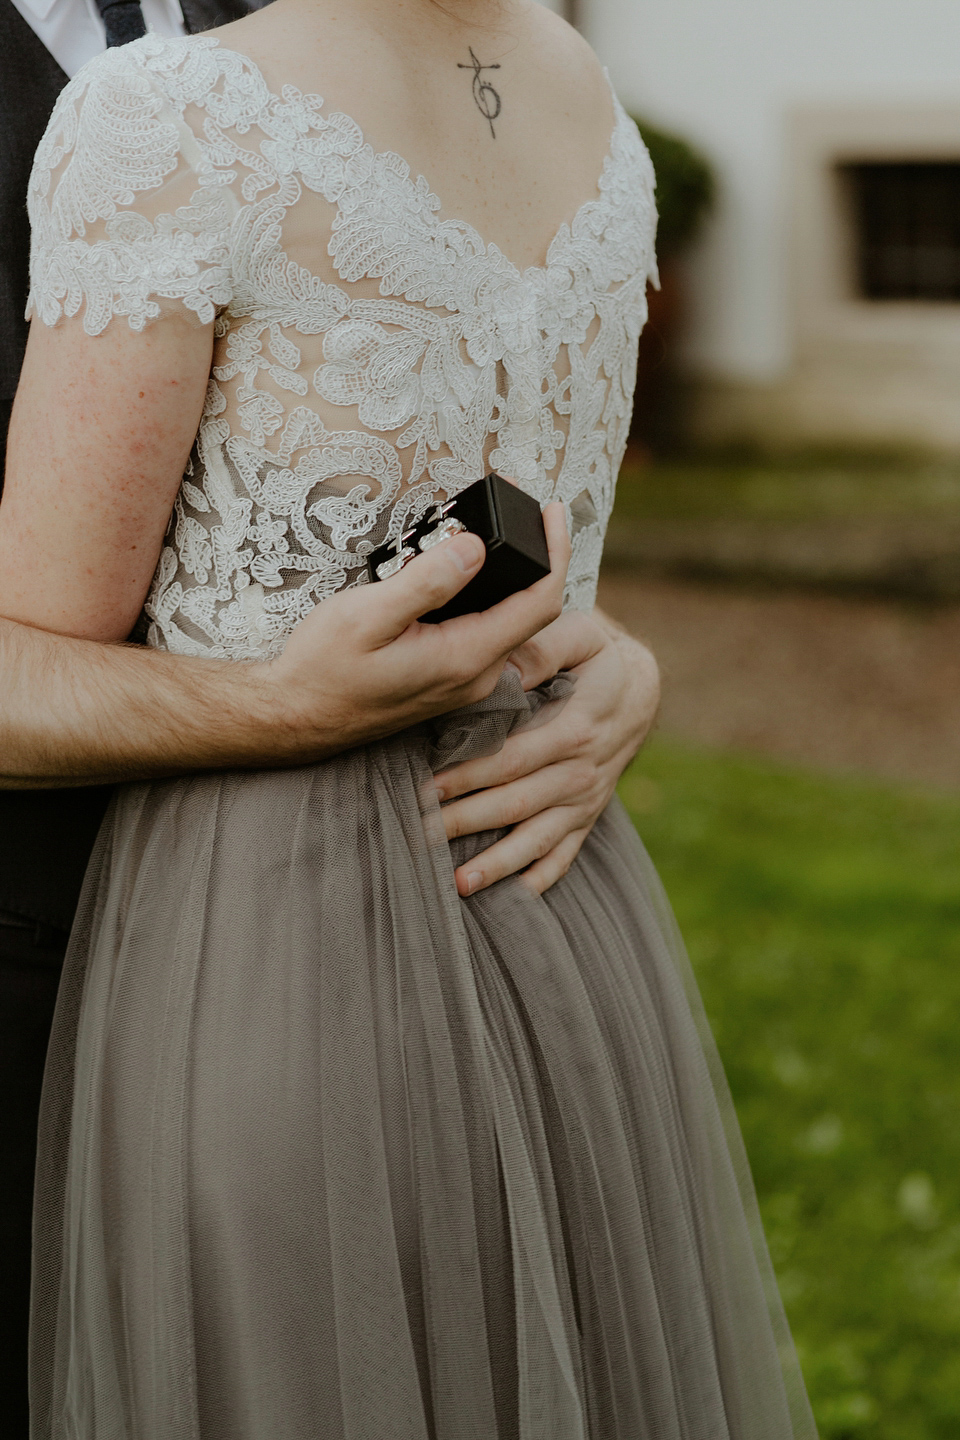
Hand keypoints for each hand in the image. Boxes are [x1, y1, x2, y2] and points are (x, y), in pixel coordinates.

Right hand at [262, 503, 570, 759]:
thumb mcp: (367, 616)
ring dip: (510, 576)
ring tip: (494, 532)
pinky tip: (466, 572)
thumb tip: (475, 548)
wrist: (294, 719)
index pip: (540, 602)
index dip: (556, 551)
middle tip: (524, 509)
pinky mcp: (449, 681)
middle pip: (532, 610)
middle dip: (536, 556)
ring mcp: (465, 682)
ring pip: (508, 621)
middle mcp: (477, 676)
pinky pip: (485, 633)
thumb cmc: (323, 670)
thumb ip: (426, 583)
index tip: (555, 510)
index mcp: (466, 658)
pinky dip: (487, 597)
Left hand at [434, 608, 658, 894]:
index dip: (469, 774)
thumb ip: (541, 648)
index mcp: (575, 728)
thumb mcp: (580, 635)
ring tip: (459, 883)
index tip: (426, 786)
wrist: (640, 688)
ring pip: (537, 838)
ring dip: (498, 863)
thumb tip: (501, 662)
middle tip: (420, 835)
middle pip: (515, 803)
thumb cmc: (598, 656)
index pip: (512, 757)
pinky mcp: (585, 816)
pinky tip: (510, 900)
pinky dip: (538, 879)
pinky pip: (564, 855)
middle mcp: (581, 771)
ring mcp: (584, 799)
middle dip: (466, 820)